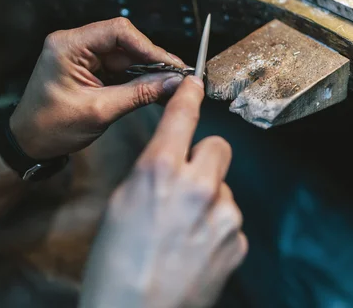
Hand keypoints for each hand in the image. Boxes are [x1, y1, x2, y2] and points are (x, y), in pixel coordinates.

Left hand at [10, 17, 185, 158]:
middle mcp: (75, 44)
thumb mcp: (100, 111)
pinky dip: (139, 79)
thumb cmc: (51, 128)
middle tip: (178, 77)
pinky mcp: (91, 69)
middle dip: (153, 60)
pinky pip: (121, 68)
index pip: (118, 31)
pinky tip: (157, 89)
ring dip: (149, 71)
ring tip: (171, 87)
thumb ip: (139, 93)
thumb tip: (172, 82)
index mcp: (68, 46)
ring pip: (127, 56)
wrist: (28, 143)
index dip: (149, 46)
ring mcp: (83, 56)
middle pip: (126, 42)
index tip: (170, 65)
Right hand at [79, 76, 247, 307]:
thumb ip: (150, 173)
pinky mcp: (237, 241)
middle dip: (203, 157)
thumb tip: (168, 158)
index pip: (181, 117)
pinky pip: (229, 218)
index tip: (195, 84)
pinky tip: (194, 249)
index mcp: (159, 172)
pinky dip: (215, 227)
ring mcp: (224, 215)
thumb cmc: (114, 267)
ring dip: (208, 198)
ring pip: (223, 186)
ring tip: (182, 231)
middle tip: (186, 181)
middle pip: (218, 146)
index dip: (188, 96)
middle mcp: (198, 187)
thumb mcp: (120, 206)